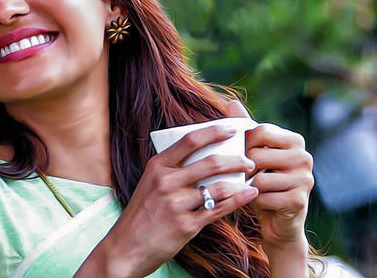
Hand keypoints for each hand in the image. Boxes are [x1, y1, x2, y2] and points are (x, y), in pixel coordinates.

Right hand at [80, 124, 257, 276]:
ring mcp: (176, 204)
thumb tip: (205, 155)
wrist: (126, 247)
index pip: (190, 140)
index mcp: (157, 166)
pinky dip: (238, 200)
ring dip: (239, 181)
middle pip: (210, 162)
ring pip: (218, 187)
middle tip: (249, 160)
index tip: (232, 128)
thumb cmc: (142, 213)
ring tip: (250, 179)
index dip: (214, 131)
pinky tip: (249, 194)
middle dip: (236, 159)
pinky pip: (219, 209)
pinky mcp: (186, 225)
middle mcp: (166, 182)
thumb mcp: (150, 183)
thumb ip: (173, 169)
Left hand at [227, 101, 313, 250]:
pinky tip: (262, 203)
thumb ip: (246, 129)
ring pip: (259, 178)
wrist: (278, 221)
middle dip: (245, 169)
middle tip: (248, 178)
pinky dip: (256, 202)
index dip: (243, 144)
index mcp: (295, 140)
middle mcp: (304, 157)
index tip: (243, 155)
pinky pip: (263, 197)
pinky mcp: (299, 200)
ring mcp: (305, 179)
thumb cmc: (263, 182)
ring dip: (249, 187)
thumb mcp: (255, 154)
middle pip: (256, 155)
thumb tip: (232, 102)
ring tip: (255, 190)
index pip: (259, 131)